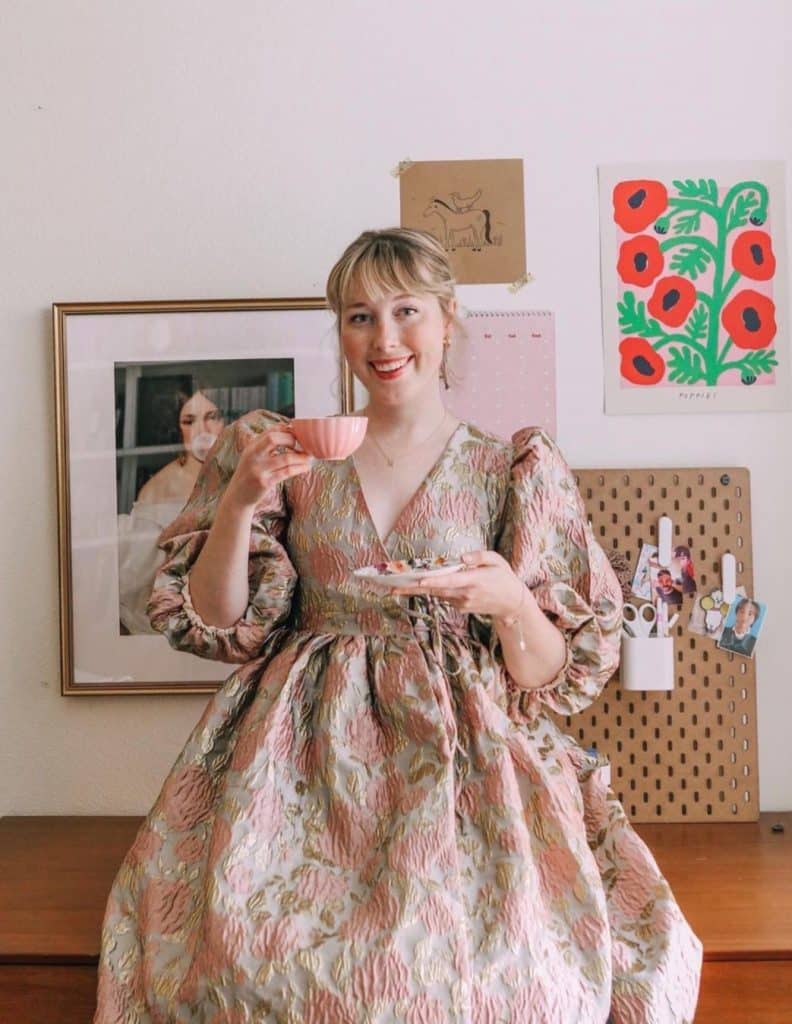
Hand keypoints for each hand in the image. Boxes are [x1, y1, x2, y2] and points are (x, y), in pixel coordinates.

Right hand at [223, 425, 313, 510]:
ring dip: (301, 457)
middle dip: (292, 440)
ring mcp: (259, 469)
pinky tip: (306, 468)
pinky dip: (299, 468)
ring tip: (309, 458)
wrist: (238, 497)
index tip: (298, 434)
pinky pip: (287, 472)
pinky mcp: (265, 482)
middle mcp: (253, 455)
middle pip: (274, 439)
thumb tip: (289, 432)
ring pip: (286, 458)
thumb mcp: (254, 457)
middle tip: (302, 446)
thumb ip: (266, 445)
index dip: (286, 430)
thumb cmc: (250, 475)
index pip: (270, 431)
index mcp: (251, 446)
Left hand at [392, 550, 523, 618]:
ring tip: (395, 587)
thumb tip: (461, 558)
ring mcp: (461, 603)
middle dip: (412, 589)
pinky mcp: (460, 607)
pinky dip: (434, 590)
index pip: (449, 581)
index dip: (432, 582)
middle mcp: (465, 594)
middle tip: (391, 588)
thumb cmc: (504, 577)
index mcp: (474, 580)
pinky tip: (422, 585)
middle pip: (435, 590)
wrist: (512, 603)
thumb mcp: (496, 560)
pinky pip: (444, 596)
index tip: (417, 582)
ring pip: (436, 594)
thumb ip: (478, 556)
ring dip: (417, 590)